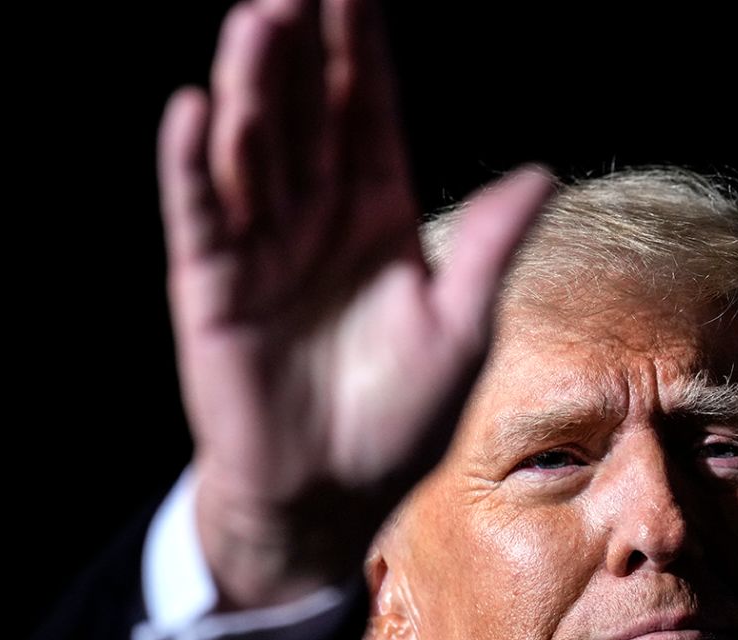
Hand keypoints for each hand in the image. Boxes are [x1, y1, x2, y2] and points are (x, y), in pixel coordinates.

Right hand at [157, 0, 553, 607]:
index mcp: (376, 214)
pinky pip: (201, 216)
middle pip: (306, 112)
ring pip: (254, 149)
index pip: (366, 113)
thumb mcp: (459, 329)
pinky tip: (195, 109)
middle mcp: (315, 216)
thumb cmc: (400, 418)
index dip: (362, 51)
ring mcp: (259, 245)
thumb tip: (543, 173)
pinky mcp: (212, 285)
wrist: (327, 494)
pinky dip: (193, 167)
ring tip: (260, 17)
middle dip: (304, 47)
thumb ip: (488, 247)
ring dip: (254, 86)